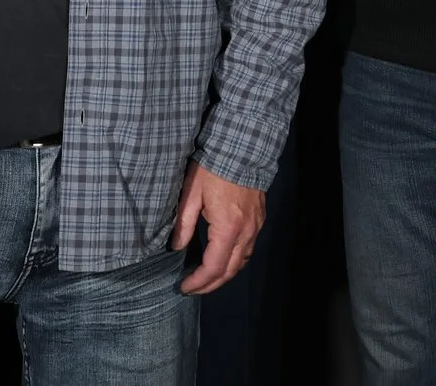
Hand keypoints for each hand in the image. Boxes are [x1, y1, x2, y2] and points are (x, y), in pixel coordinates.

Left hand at [174, 161, 266, 293]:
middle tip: (193, 289)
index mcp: (227, 228)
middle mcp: (246, 232)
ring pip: (243, 261)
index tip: (184, 287)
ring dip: (225, 274)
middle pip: (230, 270)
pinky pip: (249, 248)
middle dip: (211, 284)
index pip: (213, 267)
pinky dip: (235, 260)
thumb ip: (183, 224)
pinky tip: (224, 258)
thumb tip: (176, 246)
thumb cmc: (213, 168)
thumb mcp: (191, 194)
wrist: (243, 146)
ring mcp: (255, 226)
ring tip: (206, 278)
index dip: (198, 282)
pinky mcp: (259, 219)